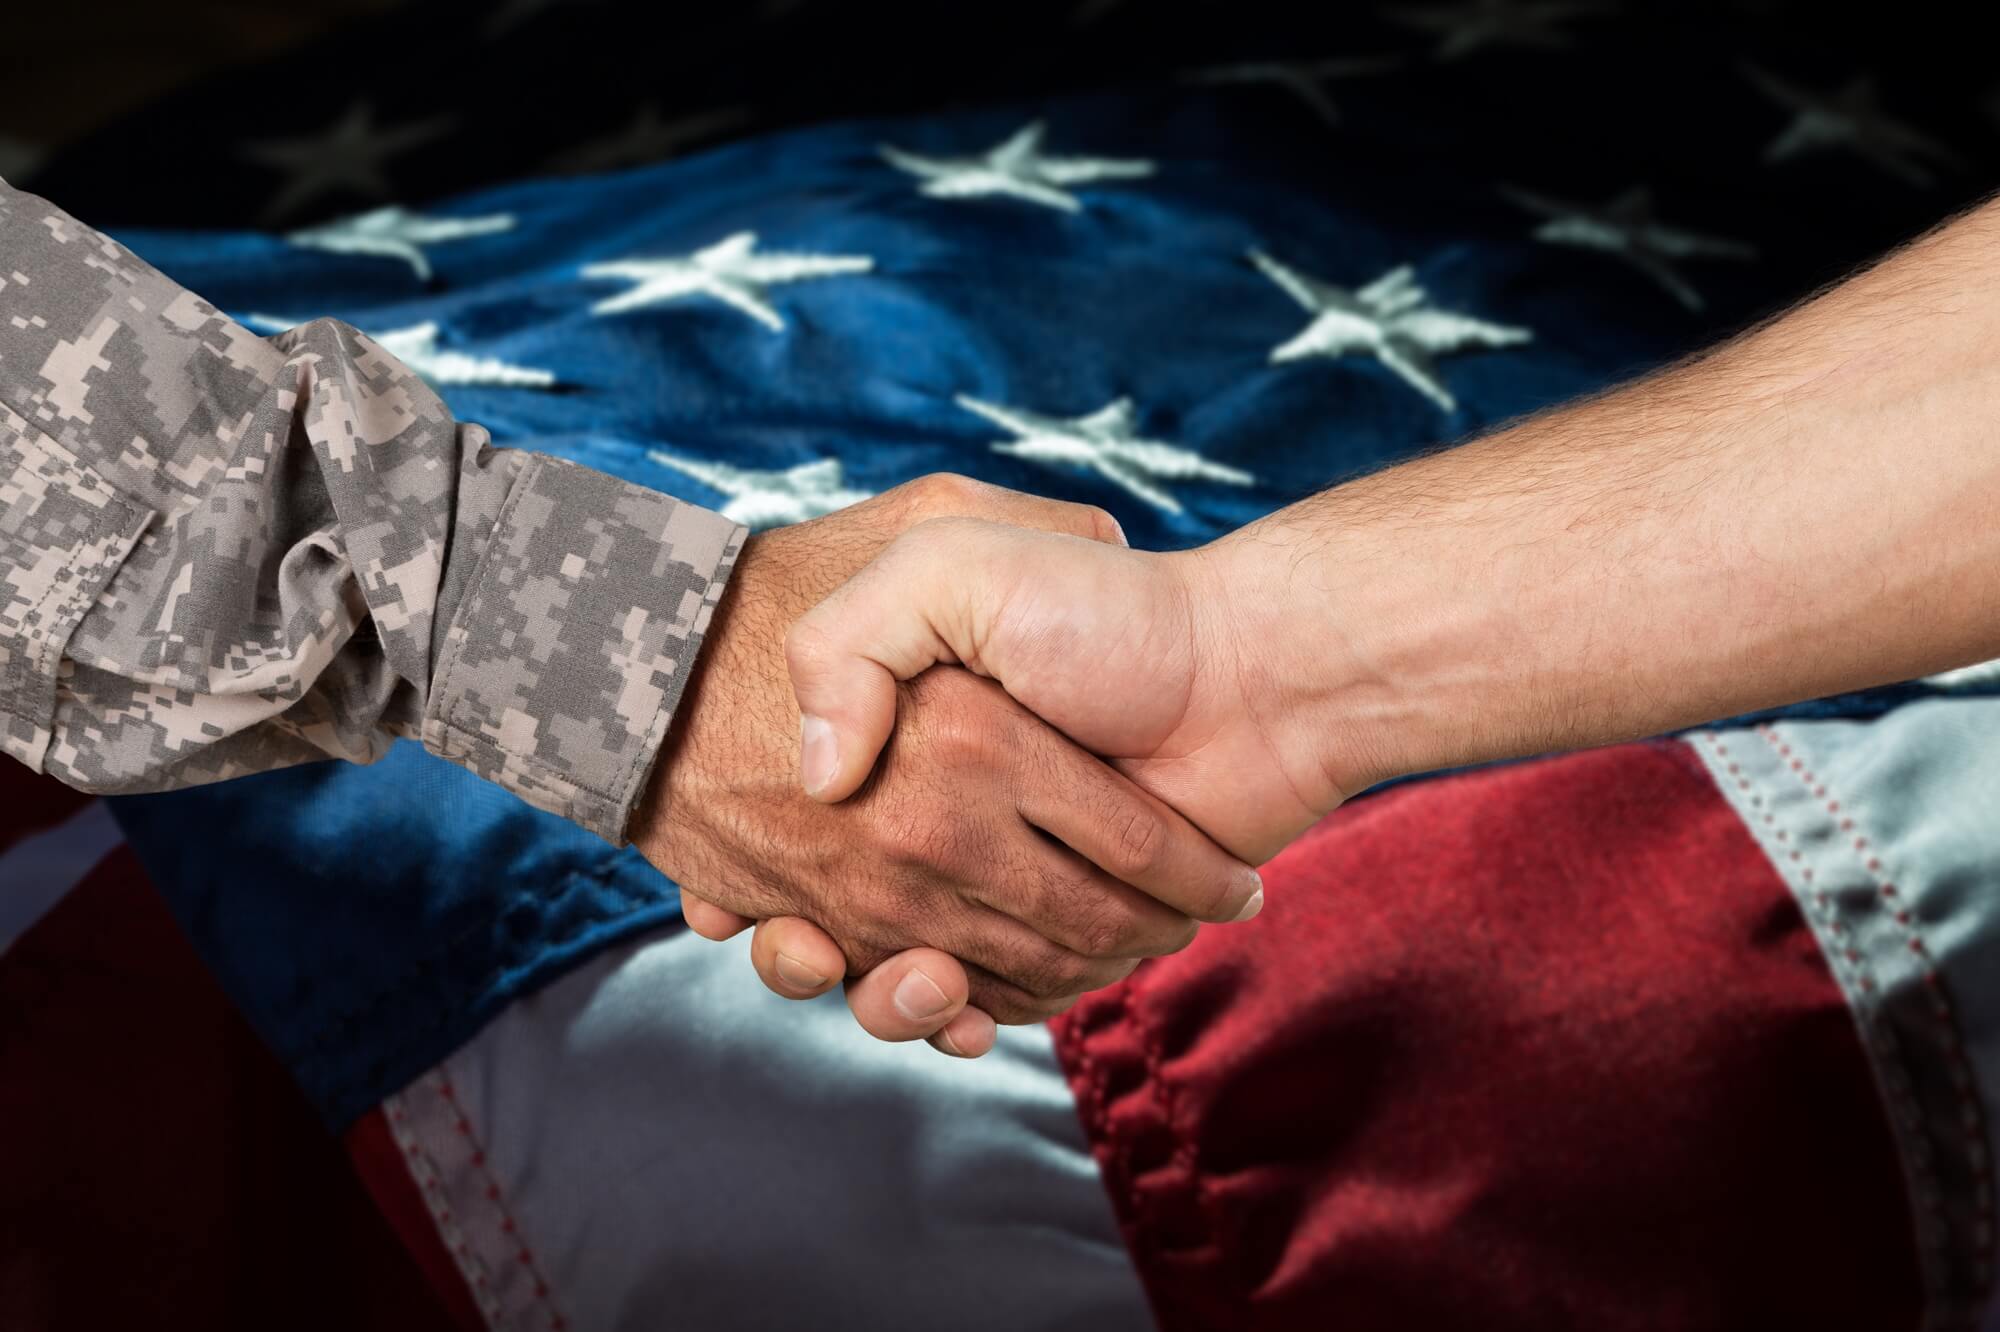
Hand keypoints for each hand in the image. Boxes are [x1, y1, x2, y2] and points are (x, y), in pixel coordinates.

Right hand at [631, 477, 1261, 1054]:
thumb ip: (855, 638)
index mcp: (910, 736)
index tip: (729, 898)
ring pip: (909, 968)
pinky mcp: (1056, 928)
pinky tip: (958, 1006)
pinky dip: (966, 1017)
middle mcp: (945, 807)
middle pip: (850, 909)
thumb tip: (820, 783)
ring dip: (899, 996)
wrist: (1253, 679)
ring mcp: (999, 871)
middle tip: (822, 945)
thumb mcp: (953, 559)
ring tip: (922, 975)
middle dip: (825, 946)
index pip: (802, 819)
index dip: (751, 869)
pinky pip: (986, 996)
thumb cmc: (1111, 615)